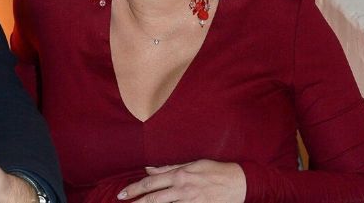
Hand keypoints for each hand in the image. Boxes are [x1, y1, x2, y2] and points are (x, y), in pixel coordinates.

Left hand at [117, 159, 245, 202]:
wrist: (240, 182)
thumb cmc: (216, 170)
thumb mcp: (192, 163)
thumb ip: (169, 167)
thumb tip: (149, 168)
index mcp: (179, 175)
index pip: (151, 182)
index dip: (134, 189)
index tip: (122, 194)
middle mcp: (182, 189)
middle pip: (153, 198)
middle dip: (136, 202)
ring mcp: (191, 201)